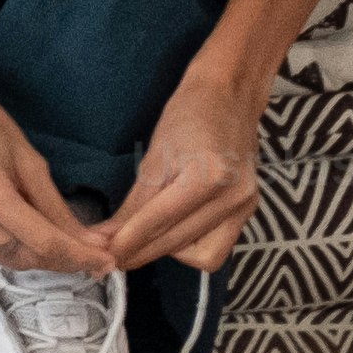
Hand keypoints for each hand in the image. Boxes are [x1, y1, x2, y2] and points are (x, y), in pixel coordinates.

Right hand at [0, 59, 117, 276]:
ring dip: (41, 257)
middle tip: (93, 254)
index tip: (107, 263)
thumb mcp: (28, 159)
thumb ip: (56, 206)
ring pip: (10, 260)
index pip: (44, 242)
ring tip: (66, 244)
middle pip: (28, 258)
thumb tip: (89, 241)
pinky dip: (17, 249)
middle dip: (64, 260)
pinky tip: (32, 235)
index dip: (79, 257)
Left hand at [94, 68, 265, 275]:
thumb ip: (135, 202)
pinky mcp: (249, 211)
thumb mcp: (154, 156)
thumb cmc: (187, 115)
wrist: (229, 95)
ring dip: (167, 253)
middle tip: (111, 257)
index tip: (102, 256)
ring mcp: (246, 207)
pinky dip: (191, 247)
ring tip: (142, 241)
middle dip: (141, 252)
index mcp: (208, 177)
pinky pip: (217, 247)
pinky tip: (172, 234)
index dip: (128, 242)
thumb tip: (108, 236)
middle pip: (178, 241)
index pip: (160, 221)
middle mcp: (232, 198)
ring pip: (201, 254)